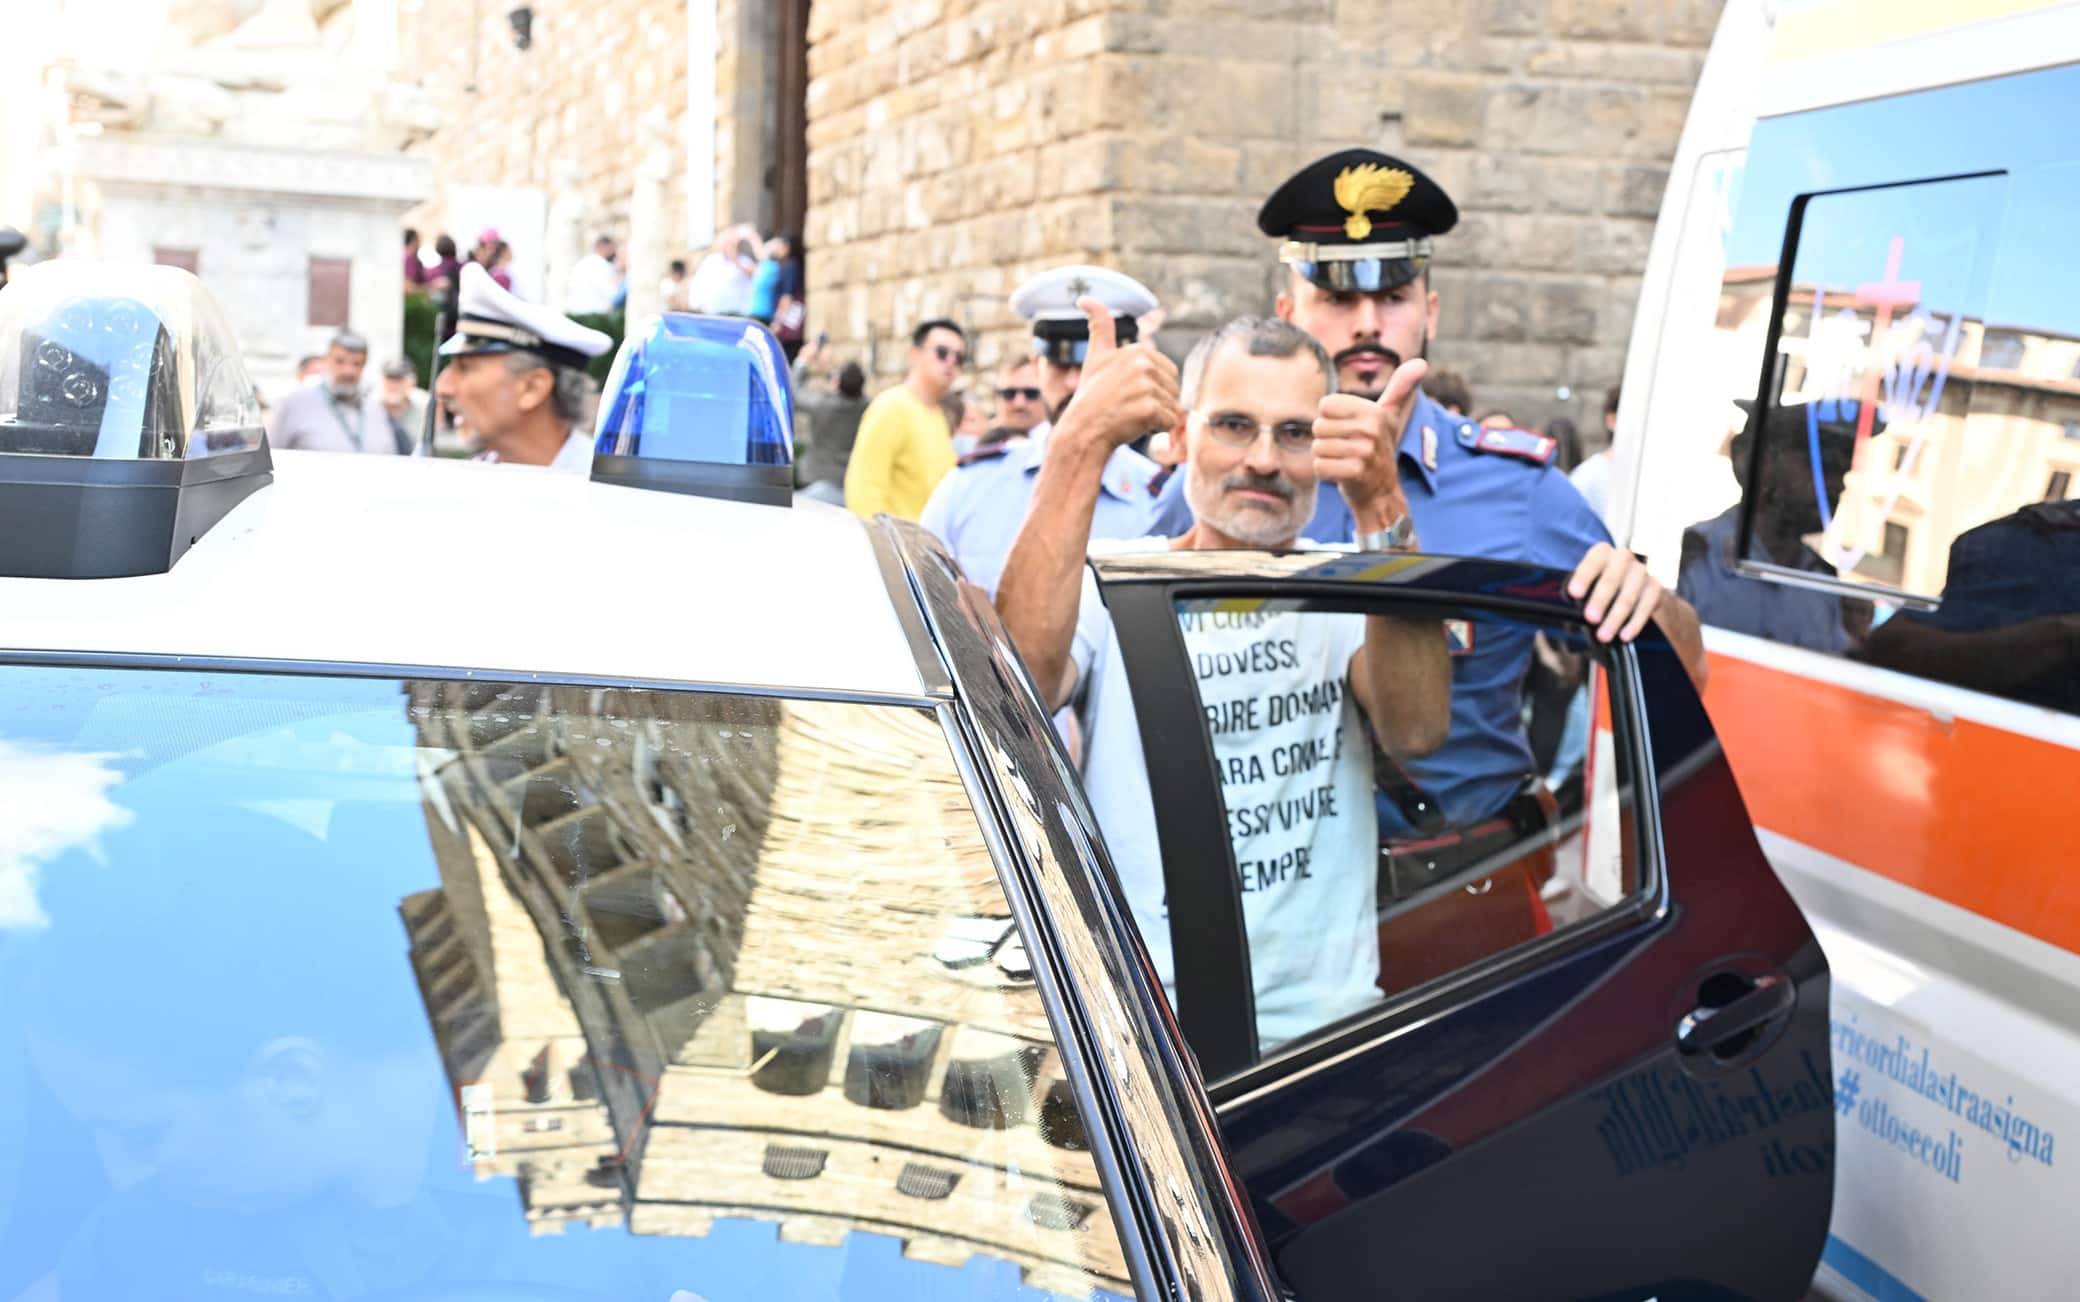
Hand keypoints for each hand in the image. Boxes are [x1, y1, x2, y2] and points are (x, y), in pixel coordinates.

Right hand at [1052, 295, 1181, 455]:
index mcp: (1137, 351)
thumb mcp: (1096, 356)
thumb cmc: (1091, 397)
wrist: (1082, 431)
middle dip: (1157, 402)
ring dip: (1156, 416)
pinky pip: (1169, 422)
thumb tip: (1085, 298)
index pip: (1167, 372)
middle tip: (1128, 406)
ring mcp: (1146, 386)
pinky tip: (1134, 426)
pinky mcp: (1149, 409)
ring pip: (1172, 406)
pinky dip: (1156, 428)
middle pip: (1173, 389)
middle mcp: (1143, 364)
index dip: (1151, 387)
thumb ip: (1099, 327)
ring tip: (1130, 416)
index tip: (1126, 392)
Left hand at [1314, 356, 1424, 531]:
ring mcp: (1364, 452)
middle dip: (1327, 440)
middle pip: (1318, 427)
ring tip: (1344, 461)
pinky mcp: (1355, 473)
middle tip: (1346, 449)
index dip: (1330, 419)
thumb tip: (1421, 363)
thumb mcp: (1389, 416)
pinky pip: (1319, 467)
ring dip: (1326, 457)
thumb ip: (1399, 388)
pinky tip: (1341, 474)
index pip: (1325, 406)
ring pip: (1317, 448)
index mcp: (1374, 412)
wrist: (1382, 491)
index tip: (1348, 430)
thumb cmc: (1378, 448)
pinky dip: (1325, 473)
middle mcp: (1371, 429)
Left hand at [1569, 542, 1663, 642]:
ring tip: (1603, 636)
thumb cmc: (1599, 587)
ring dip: (1616, 618)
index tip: (1574, 594)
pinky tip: (1624, 635)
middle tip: (1590, 619)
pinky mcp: (1655, 587)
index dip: (1583, 577)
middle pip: (1612, 579)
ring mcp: (1641, 572)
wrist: (1632, 585)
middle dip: (1600, 600)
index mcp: (1602, 553)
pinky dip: (1634, 623)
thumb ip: (1578, 599)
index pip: (1592, 562)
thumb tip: (1570, 623)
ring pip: (1629, 596)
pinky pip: (1647, 606)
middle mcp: (1623, 558)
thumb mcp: (1587, 586)